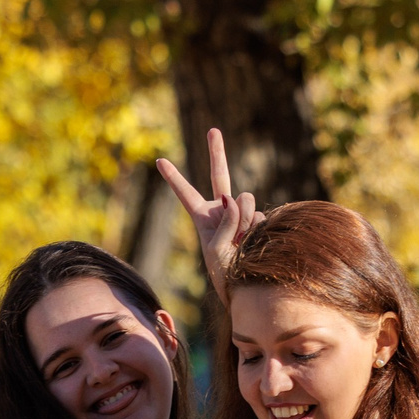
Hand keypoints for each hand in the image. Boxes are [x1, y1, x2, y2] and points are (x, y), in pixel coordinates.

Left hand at [154, 129, 263, 298]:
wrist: (247, 288)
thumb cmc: (224, 275)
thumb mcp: (216, 251)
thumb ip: (224, 223)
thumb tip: (234, 198)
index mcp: (202, 218)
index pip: (186, 194)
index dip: (174, 178)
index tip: (159, 161)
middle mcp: (221, 211)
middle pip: (220, 176)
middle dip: (217, 152)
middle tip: (212, 130)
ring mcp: (242, 214)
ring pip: (245, 199)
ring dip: (244, 217)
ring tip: (241, 241)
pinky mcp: (259, 220)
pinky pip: (260, 215)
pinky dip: (256, 227)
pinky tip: (254, 242)